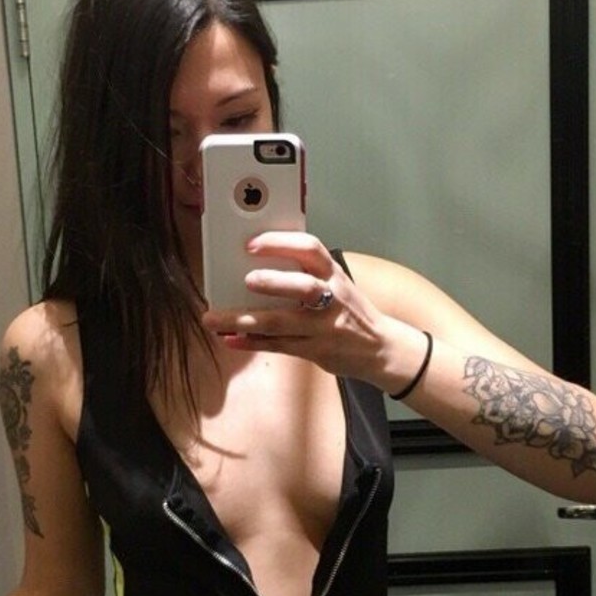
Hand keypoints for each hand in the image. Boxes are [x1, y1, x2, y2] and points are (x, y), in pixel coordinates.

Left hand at [201, 232, 417, 391]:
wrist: (381, 348)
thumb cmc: (349, 311)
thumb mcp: (337, 284)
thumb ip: (306, 274)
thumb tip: (257, 264)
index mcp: (333, 275)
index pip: (311, 250)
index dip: (281, 244)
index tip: (252, 244)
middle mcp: (331, 299)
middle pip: (302, 287)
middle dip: (272, 282)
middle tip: (245, 279)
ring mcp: (323, 328)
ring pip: (281, 323)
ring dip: (244, 320)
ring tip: (214, 319)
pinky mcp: (314, 351)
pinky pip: (278, 346)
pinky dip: (251, 342)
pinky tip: (229, 339)